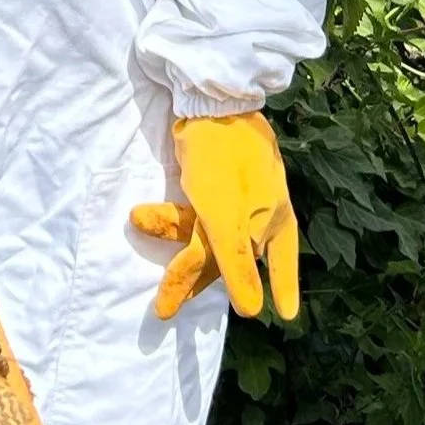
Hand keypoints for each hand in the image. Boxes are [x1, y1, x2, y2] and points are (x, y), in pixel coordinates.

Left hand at [131, 113, 299, 321]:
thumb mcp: (228, 220)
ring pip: (201, 236)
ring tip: (138, 236)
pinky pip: (188, 213)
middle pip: (225, 258)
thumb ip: (236, 265)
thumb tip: (252, 312)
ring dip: (169, 239)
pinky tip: (138, 218)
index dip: (281, 288)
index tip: (286, 315)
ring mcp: (232, 200)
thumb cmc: (227, 166)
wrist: (212, 109)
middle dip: (193, 281)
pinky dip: (164, 219)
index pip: (274, 266)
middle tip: (164, 311)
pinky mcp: (208, 185)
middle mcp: (258, 216)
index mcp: (275, 224)